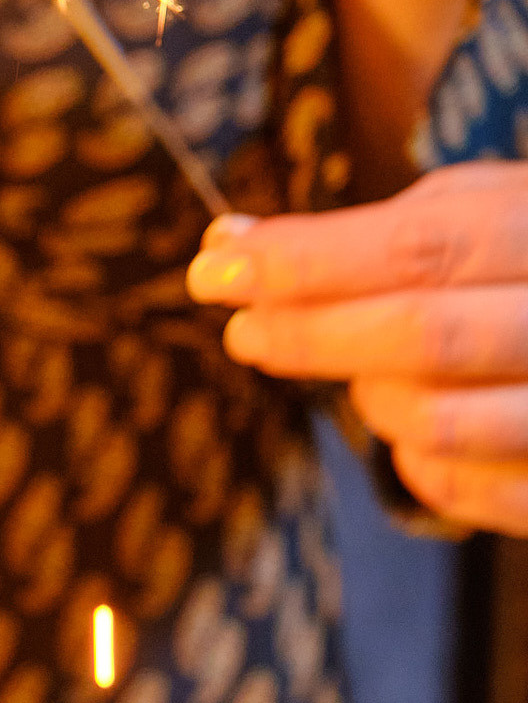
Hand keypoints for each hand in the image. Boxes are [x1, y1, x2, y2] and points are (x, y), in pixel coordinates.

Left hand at [188, 162, 527, 533]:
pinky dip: (415, 461)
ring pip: (438, 421)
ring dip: (370, 398)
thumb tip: (227, 243)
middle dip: (312, 334)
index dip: (305, 261)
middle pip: (424, 335)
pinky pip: (462, 489)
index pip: (422, 246)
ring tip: (358, 372)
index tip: (212, 268)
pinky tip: (416, 428)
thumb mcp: (490, 213)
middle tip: (245, 329)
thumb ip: (372, 231)